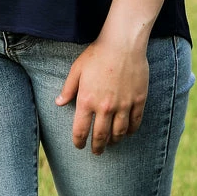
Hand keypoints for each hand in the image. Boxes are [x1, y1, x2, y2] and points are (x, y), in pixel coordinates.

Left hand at [55, 39, 148, 154]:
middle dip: (97, 147)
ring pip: (119, 133)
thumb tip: (58, 103)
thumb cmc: (97, 54)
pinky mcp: (138, 100)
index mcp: (87, 100)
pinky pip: (135, 123)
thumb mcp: (77, 69)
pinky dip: (130, 131)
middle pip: (101, 136)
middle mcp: (105, 107)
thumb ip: (68, 88)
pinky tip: (127, 133)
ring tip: (111, 143)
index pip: (81, 130)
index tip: (79, 145)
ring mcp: (123, 105)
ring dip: (114, 141)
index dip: (78, 141)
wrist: (123, 43)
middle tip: (96, 152)